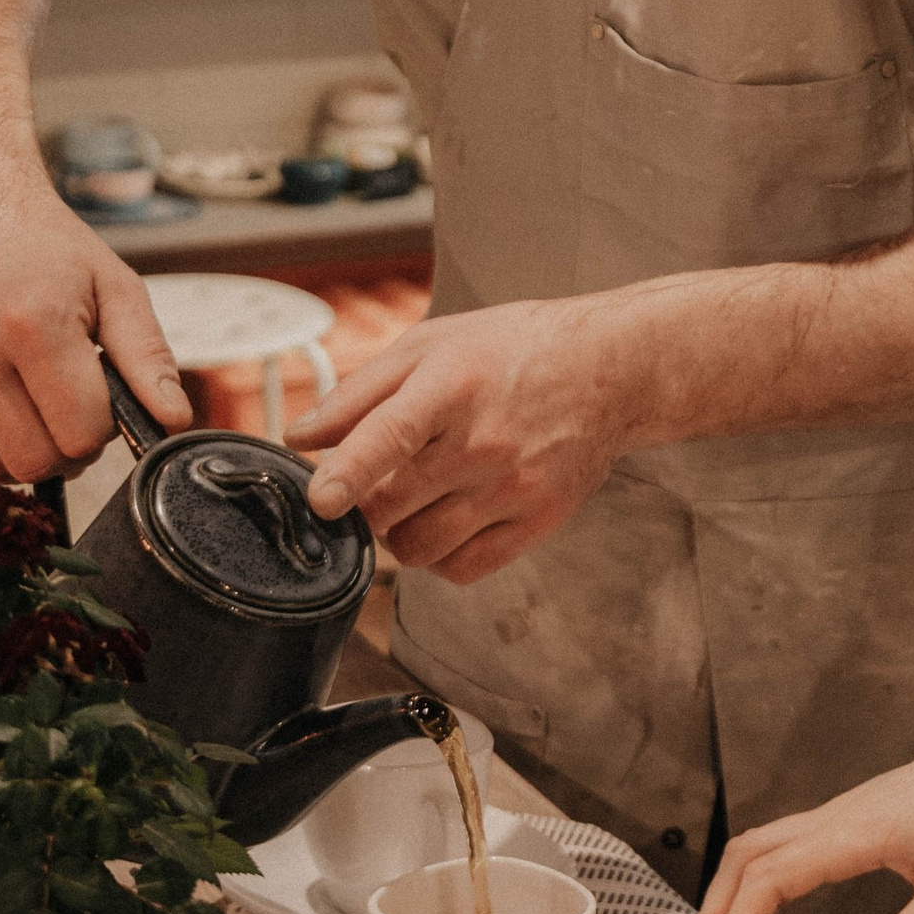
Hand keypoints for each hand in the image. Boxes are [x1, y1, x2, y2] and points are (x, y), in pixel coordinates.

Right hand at [0, 182, 189, 482]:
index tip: (98, 401)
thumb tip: (174, 422)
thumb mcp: (115, 288)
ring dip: (18, 451)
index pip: (81, 435)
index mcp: (33, 322)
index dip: (101, 430)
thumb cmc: (46, 250)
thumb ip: (148, 358)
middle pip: (33, 461)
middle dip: (63, 449)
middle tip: (67, 409)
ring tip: (31, 404)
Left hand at [291, 295, 640, 582]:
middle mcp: (485, 441)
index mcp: (452, 385)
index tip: (320, 499)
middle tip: (368, 485)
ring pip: (420, 547)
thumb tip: (301, 436)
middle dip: (362, 504)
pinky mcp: (538, 521)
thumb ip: (360, 392)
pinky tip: (445, 522)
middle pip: (392, 505)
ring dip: (397, 535)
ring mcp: (514, 487)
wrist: (611, 370)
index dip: (350, 472)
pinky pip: (463, 569)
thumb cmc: (516, 350)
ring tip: (412, 501)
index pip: (392, 434)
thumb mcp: (432, 345)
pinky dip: (439, 558)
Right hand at [672, 716, 913, 913]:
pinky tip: (758, 905)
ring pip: (760, 846)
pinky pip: (784, 843)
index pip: (769, 882)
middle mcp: (835, 818)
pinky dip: (755, 877)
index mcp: (853, 835)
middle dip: (710, 913)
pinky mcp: (853, 816)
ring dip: (728, 892)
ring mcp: (841, 813)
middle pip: (746, 858)